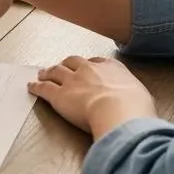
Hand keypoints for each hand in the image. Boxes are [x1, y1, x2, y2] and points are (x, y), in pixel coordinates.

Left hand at [28, 55, 155, 136]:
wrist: (119, 112)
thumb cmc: (136, 107)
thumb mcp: (142, 95)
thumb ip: (134, 94)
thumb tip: (136, 102)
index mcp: (111, 67)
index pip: (96, 62)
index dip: (88, 64)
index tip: (85, 66)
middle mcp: (89, 70)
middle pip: (72, 62)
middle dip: (65, 64)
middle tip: (60, 67)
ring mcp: (72, 81)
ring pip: (55, 72)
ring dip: (48, 72)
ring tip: (43, 73)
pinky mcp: (58, 95)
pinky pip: (44, 88)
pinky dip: (36, 87)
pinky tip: (31, 86)